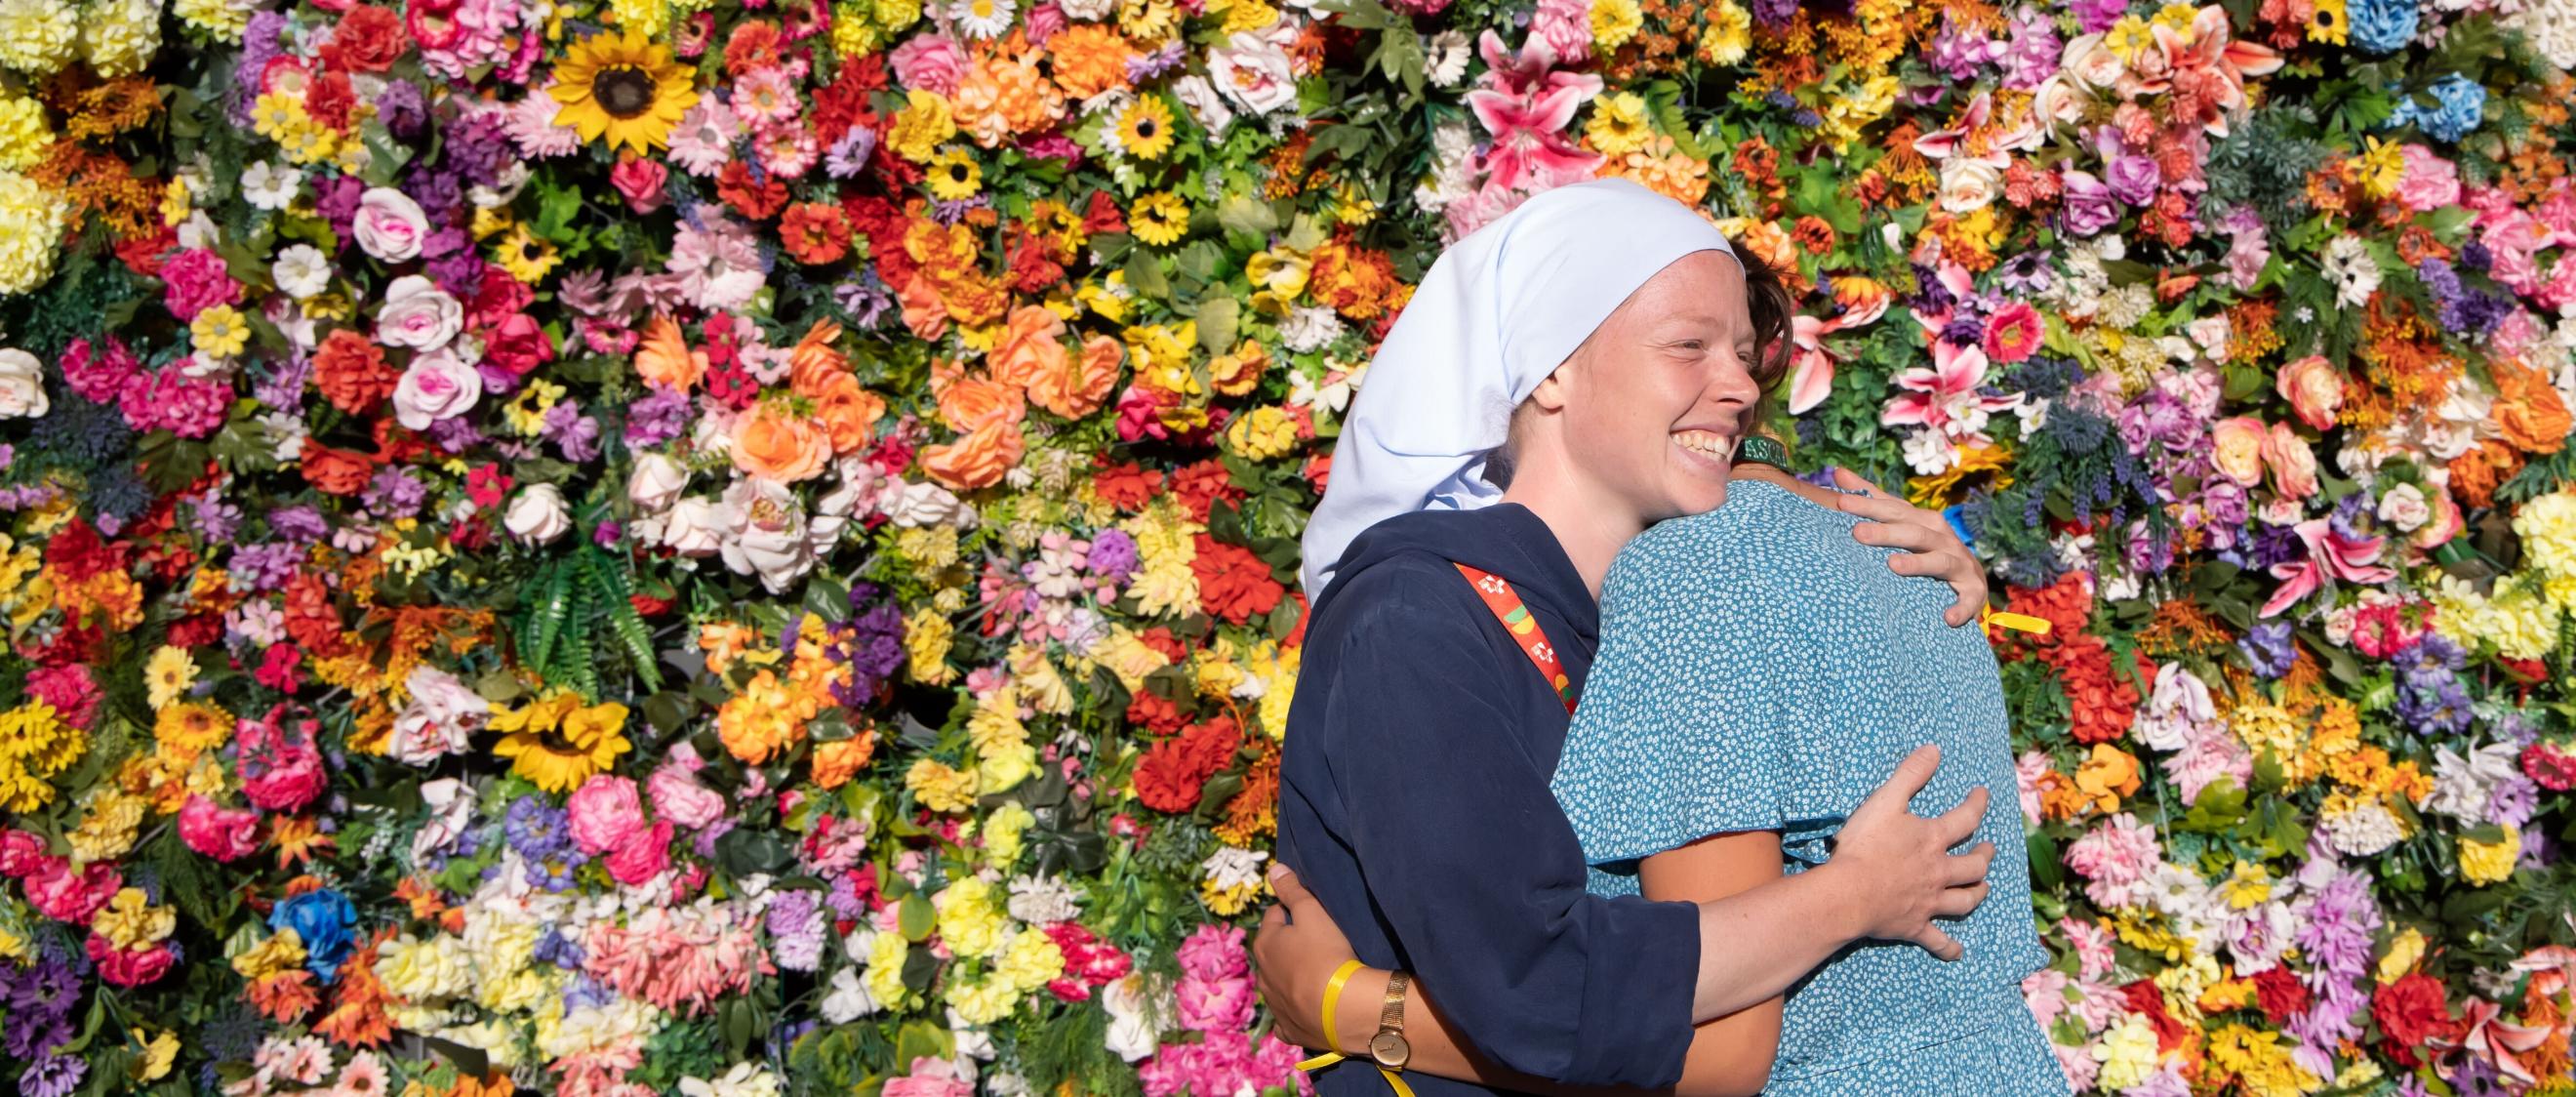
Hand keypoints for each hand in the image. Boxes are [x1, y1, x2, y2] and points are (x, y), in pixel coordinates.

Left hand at [1253, 864, 1359, 1049]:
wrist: (1341, 1008)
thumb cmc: (1326, 954)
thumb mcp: (1312, 913)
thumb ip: (1292, 890)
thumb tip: (1274, 870)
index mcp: (1265, 944)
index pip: (1274, 917)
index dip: (1290, 912)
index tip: (1307, 914)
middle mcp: (1262, 974)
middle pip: (1273, 951)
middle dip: (1286, 945)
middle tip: (1314, 943)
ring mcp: (1274, 1004)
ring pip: (1277, 983)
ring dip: (1289, 977)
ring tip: (1314, 974)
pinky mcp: (1288, 1029)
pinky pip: (1285, 1018)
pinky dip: (1293, 1011)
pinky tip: (1306, 1009)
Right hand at [1822, 745, 1994, 960]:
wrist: (1848, 893)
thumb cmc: (1864, 846)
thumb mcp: (1884, 801)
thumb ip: (1909, 774)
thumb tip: (1934, 750)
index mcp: (1932, 839)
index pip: (1965, 819)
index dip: (1977, 804)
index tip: (1982, 794)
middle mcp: (1938, 871)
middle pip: (1973, 865)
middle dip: (1984, 855)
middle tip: (1989, 848)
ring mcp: (1929, 901)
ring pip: (1964, 900)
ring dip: (1977, 893)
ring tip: (1983, 888)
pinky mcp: (1915, 926)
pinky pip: (1937, 940)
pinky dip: (1949, 947)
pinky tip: (1957, 951)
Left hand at [1831, 467, 1988, 627]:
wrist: (1969, 578)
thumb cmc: (1926, 546)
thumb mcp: (1902, 521)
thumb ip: (1873, 499)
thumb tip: (1838, 472)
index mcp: (1922, 521)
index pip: (1892, 509)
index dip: (1868, 505)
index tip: (1840, 502)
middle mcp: (1942, 538)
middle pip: (1913, 532)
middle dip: (1886, 533)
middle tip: (1857, 533)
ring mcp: (1959, 564)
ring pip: (1939, 561)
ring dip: (1918, 564)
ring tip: (1893, 565)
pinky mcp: (1973, 590)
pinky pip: (1969, 599)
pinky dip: (1961, 607)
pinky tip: (1947, 617)